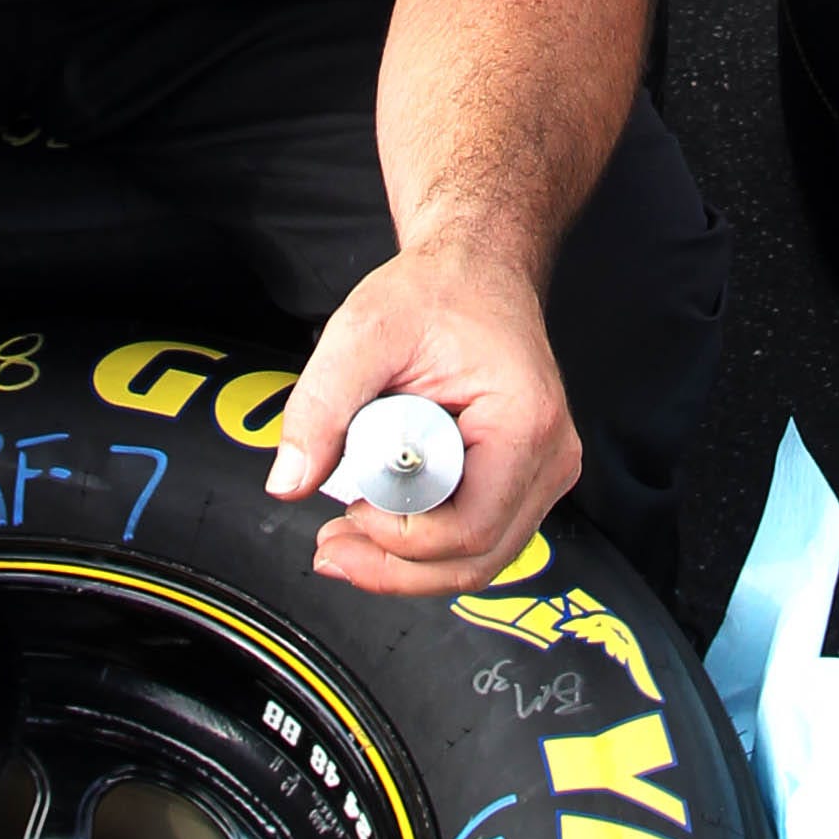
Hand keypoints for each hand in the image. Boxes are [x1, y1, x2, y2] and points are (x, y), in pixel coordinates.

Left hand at [268, 247, 580, 598]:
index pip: (470, 527)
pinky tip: (380, 529)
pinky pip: (479, 536)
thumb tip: (289, 481)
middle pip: (479, 558)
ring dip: (409, 565)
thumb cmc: (436, 292)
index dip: (401, 540)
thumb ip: (320, 407)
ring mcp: (543, 472)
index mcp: (523, 422)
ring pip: (481, 559)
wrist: (477, 270)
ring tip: (345, 542)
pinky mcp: (524, 479)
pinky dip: (427, 546)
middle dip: (397, 568)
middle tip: (332, 550)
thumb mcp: (362, 333)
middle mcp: (549, 456)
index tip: (349, 511)